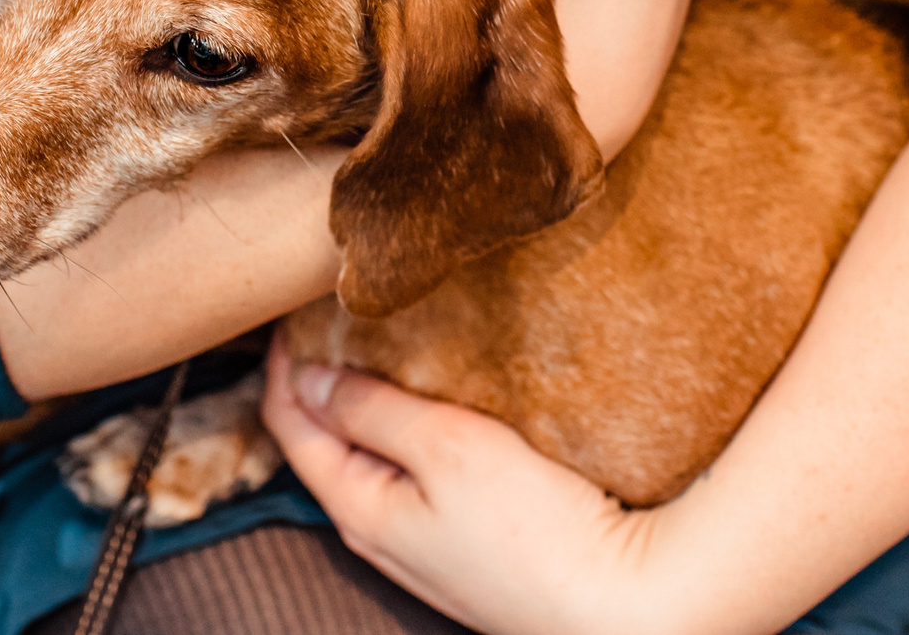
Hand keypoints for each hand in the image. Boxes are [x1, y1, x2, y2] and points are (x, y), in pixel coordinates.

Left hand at [262, 333, 674, 634]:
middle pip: (325, 442)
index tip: (296, 305)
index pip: (289, 425)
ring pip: (374, 459)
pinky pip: (419, 476)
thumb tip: (308, 377)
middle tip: (338, 315)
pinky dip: (414, 431)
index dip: (284, 362)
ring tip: (388, 345)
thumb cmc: (534, 529)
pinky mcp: (467, 543)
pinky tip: (443, 404)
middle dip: (323, 378)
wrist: (624, 606)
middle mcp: (380, 532)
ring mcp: (424, 543)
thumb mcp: (446, 447)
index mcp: (359, 508)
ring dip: (371, 404)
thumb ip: (372, 409)